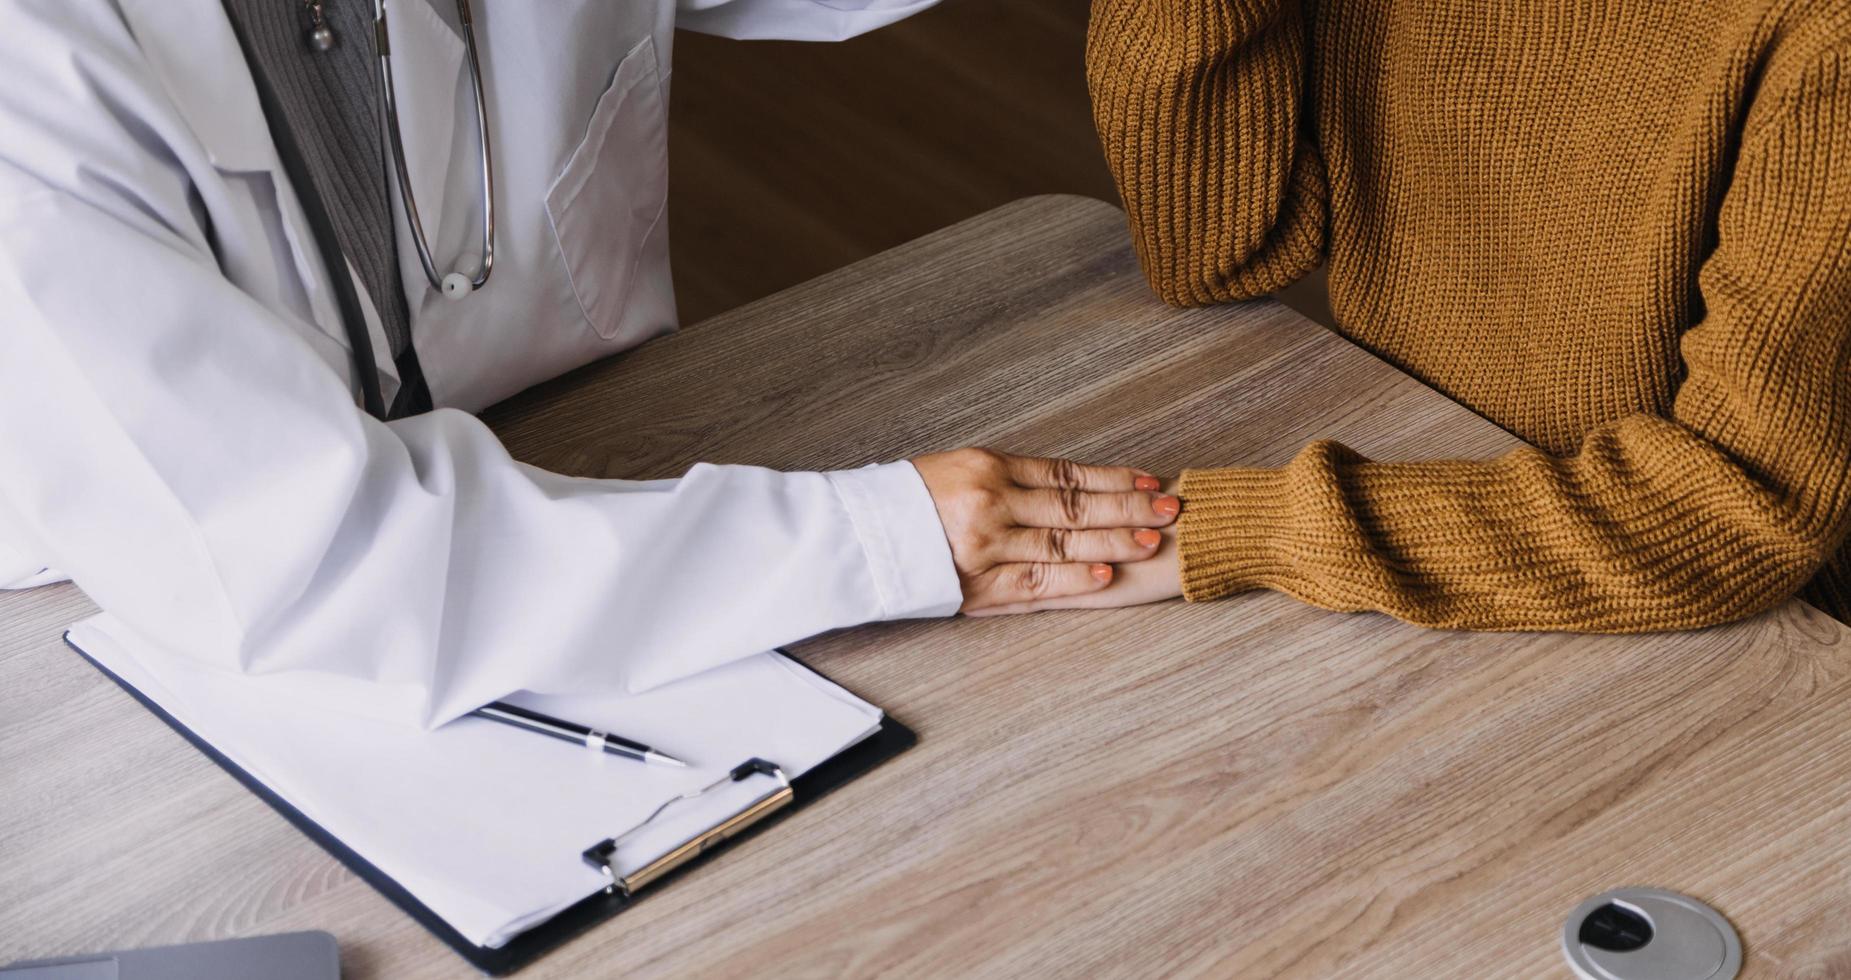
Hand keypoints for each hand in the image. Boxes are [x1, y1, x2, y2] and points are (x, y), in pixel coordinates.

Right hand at [911, 448, 1179, 613]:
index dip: (1112, 478)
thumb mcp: (957, 472)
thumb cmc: (906, 503)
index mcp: (988, 467)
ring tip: (1153, 540)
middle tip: (1171, 507)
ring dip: (1113, 540)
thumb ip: (1008, 481)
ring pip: (1062, 541)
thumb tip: (1067, 489)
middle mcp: (991, 501)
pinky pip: (1034, 581)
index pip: (1065, 473)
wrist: (852, 536)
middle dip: (1128, 507)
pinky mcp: (975, 584)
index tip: (1148, 481)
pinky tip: (1106, 574)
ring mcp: (985, 544)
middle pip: (1074, 505)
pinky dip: (1073, 577)